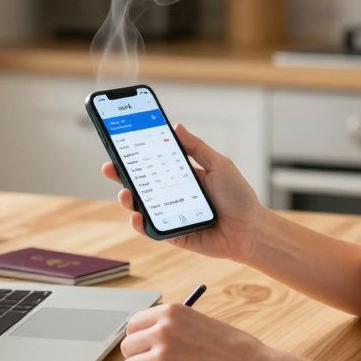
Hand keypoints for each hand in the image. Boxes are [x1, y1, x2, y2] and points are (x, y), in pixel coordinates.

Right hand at [101, 123, 267, 261]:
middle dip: (122, 175)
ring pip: (141, 206)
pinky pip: (150, 229)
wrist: (250, 230)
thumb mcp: (219, 165)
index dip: (136, 154)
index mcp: (182, 176)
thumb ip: (196, 148)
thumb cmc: (239, 198)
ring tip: (124, 193)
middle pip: (141, 183)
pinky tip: (136, 215)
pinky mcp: (171, 234)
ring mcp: (170, 215)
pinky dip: (139, 223)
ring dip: (127, 199)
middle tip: (110, 166)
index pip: (154, 163)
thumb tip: (176, 126)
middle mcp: (173, 195)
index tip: (120, 143)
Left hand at [119, 302, 276, 360]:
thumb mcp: (200, 324)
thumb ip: (173, 329)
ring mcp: (161, 356)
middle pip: (127, 348)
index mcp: (171, 312)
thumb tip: (145, 344)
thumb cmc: (236, 352)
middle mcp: (162, 330)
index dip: (139, 342)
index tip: (147, 353)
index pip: (133, 325)